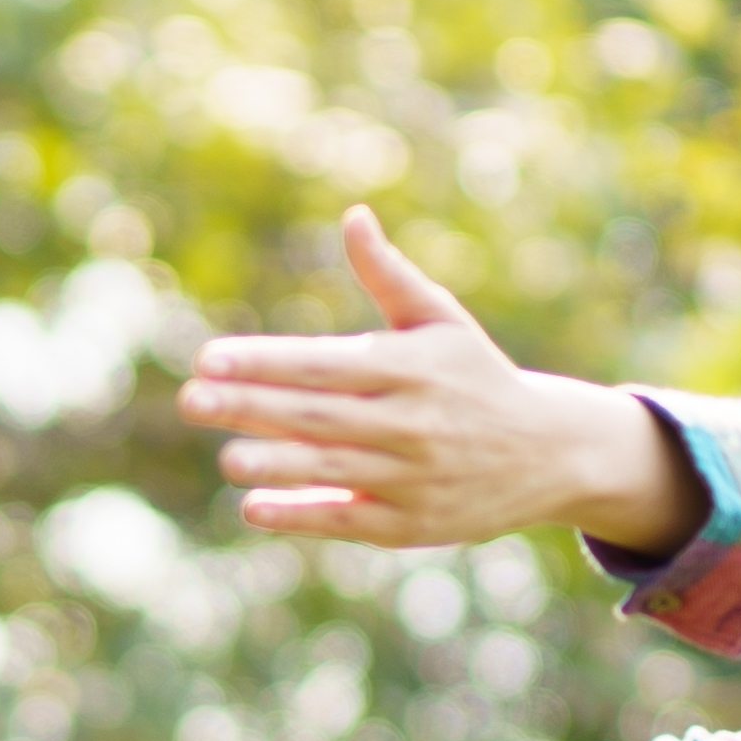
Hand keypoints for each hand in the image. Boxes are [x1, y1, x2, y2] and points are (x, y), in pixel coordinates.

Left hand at [177, 205, 703, 553]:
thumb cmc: (477, 376)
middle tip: (191, 400)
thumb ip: (389, 274)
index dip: (266, 361)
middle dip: (252, 408)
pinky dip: (303, 515)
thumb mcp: (441, 320)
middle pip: (319, 415)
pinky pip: (349, 519)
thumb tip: (354, 216)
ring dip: (276, 465)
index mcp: (412, 366)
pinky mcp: (413, 524)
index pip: (325, 364)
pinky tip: (254, 507)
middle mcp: (412, 421)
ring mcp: (413, 476)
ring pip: (333, 469)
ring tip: (227, 457)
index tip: (209, 358)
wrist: (550, 452)